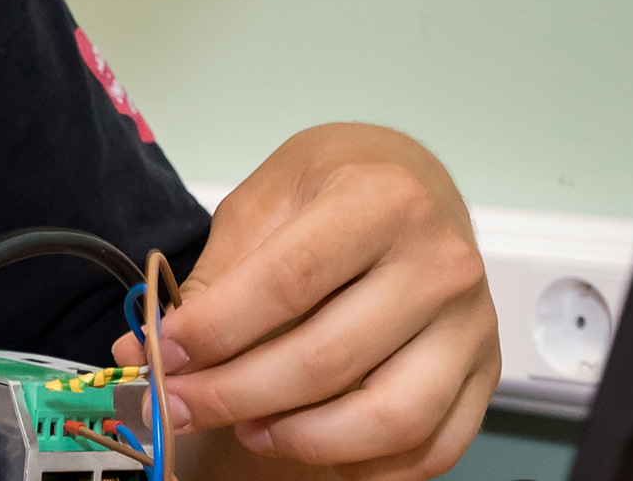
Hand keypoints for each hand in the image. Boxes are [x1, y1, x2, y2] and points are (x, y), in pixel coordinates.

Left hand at [112, 124, 499, 480]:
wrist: (415, 180)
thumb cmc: (336, 185)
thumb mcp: (266, 199)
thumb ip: (215, 277)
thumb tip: (147, 347)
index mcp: (382, 201)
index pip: (288, 283)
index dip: (218, 330)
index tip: (164, 353)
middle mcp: (440, 264)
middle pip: (328, 359)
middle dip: (236, 395)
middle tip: (179, 405)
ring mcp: (472, 325)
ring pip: (388, 418)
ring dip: (301, 440)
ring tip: (247, 428)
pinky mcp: (486, 373)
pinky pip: (431, 447)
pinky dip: (365, 466)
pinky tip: (309, 445)